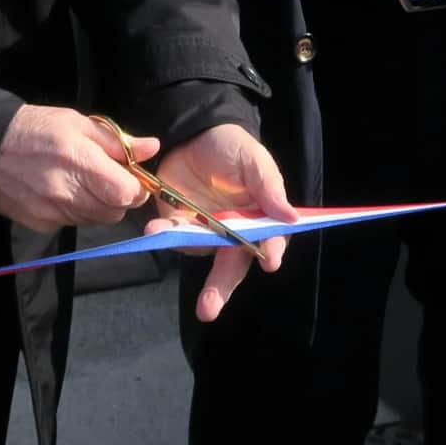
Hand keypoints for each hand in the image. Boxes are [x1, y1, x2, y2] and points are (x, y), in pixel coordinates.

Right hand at [0, 104, 152, 231]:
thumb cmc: (35, 128)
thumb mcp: (77, 123)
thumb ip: (117, 141)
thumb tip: (152, 148)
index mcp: (80, 161)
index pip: (126, 193)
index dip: (136, 187)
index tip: (131, 176)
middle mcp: (67, 192)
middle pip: (115, 211)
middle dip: (119, 197)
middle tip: (107, 177)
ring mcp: (53, 212)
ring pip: (96, 219)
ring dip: (99, 205)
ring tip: (82, 181)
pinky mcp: (42, 225)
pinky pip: (74, 222)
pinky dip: (77, 210)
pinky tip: (62, 191)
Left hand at [140, 124, 293, 323]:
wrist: (192, 135)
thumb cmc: (232, 147)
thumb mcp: (253, 159)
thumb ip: (269, 186)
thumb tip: (291, 217)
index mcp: (260, 218)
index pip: (269, 242)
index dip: (269, 253)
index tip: (268, 261)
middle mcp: (234, 233)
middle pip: (231, 267)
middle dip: (219, 289)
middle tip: (208, 309)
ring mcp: (205, 233)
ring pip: (198, 253)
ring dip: (183, 249)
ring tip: (162, 233)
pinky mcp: (178, 226)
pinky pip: (173, 237)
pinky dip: (163, 235)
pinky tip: (155, 228)